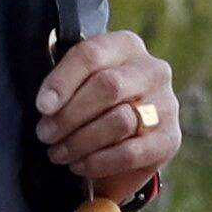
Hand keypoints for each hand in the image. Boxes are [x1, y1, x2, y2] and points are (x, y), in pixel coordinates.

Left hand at [36, 30, 178, 193]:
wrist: (123, 144)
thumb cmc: (93, 106)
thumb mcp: (79, 85)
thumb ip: (65, 85)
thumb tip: (47, 104)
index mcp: (126, 46)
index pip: (91, 54)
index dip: (62, 81)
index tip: (43, 106)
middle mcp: (152, 70)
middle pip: (108, 86)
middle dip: (70, 115)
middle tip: (46, 134)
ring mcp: (166, 105)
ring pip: (119, 120)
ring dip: (81, 141)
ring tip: (59, 152)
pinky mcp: (169, 139)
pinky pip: (130, 152)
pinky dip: (99, 162)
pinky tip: (80, 165)